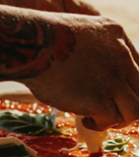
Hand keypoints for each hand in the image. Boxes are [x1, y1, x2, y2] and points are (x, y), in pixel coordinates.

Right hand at [22, 14, 138, 129]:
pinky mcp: (101, 98)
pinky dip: (101, 124)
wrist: (28, 43)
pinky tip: (86, 120)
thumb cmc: (41, 39)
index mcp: (114, 33)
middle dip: (128, 103)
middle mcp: (121, 54)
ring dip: (118, 118)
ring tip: (98, 118)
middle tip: (110, 110)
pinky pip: (113, 119)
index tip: (117, 93)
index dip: (129, 83)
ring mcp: (113, 77)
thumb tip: (97, 77)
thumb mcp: (76, 32)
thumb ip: (95, 49)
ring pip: (135, 108)